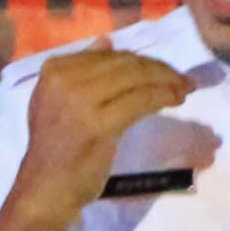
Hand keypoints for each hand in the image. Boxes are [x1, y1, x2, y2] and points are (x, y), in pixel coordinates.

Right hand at [16, 42, 190, 219]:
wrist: (45, 190)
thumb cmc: (55, 153)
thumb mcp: (59, 103)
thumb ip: (82, 72)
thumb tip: (107, 41)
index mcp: (54, 70)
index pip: (107, 55)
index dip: (138, 60)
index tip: (160, 69)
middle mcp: (64, 79)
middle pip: (124, 63)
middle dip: (158, 68)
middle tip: (181, 78)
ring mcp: (80, 100)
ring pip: (136, 78)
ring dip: (166, 81)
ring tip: (184, 88)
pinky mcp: (100, 123)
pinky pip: (141, 100)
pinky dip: (164, 97)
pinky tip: (176, 100)